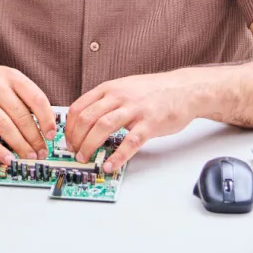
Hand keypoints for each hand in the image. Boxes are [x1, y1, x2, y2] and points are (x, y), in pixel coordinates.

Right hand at [0, 66, 59, 163]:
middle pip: (21, 116)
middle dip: (34, 138)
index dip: (47, 119)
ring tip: (29, 156)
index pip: (36, 98)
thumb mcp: (8, 80)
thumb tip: (47, 124)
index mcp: (11, 76)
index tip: (51, 134)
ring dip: (20, 146)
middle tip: (42, 151)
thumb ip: (26, 97)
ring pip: (5, 127)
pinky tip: (8, 158)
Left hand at [64, 70, 201, 172]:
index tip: (68, 139)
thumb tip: (85, 118)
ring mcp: (135, 110)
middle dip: (76, 138)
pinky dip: (117, 156)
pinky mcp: (150, 124)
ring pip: (103, 127)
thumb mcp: (124, 87)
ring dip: (90, 146)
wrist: (185, 89)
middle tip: (74, 152)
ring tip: (85, 158)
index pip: (79, 107)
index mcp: (110, 88)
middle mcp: (119, 97)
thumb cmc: (154, 91)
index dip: (69, 126)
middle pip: (88, 118)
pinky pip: (130, 142)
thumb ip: (106, 100)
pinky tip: (110, 165)